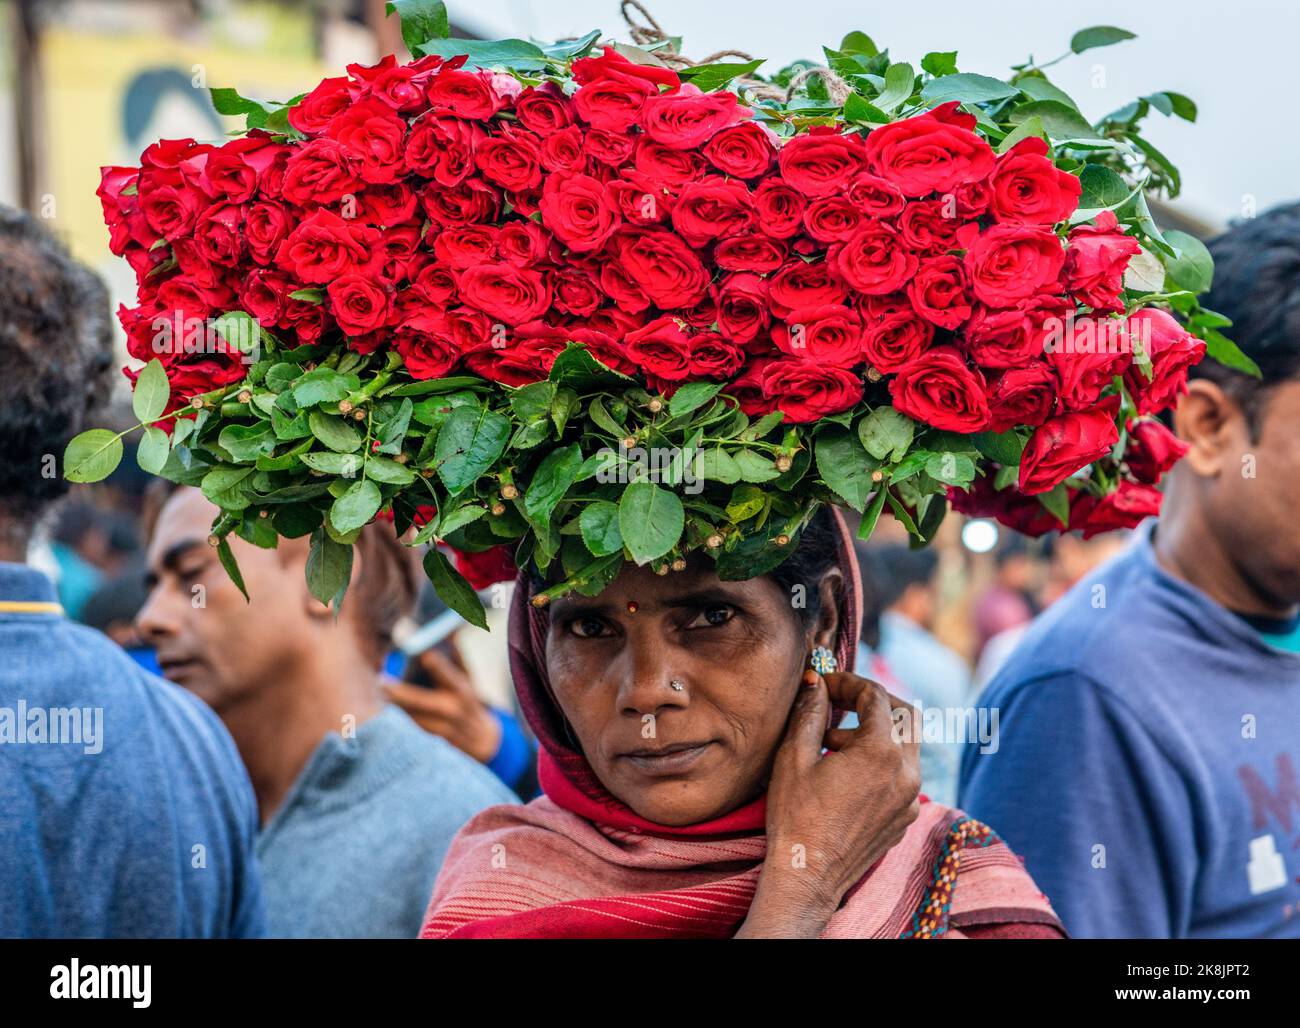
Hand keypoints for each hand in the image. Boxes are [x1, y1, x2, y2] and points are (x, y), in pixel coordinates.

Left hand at [382, 644, 501, 764]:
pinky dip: (395, 722)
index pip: (444, 671)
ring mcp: (441, 728)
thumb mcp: (467, 677)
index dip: (429, 659)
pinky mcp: (431, 743)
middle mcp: (451, 709)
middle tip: (380, 679)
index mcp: (461, 688)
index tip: (411, 648)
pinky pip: (408, 731)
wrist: (481, 741)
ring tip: (375, 694)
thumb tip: (448, 628)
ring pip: (409, 717)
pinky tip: (381, 714)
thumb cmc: (468, 701)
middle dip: (396, 690)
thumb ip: (456, 655)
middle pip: (417, 699)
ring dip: (391, 706)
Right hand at [735, 671, 920, 938]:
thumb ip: (810, 712)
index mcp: (881, 753)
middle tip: (841, 702)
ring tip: (832, 743)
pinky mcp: (905, 817)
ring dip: (876, 733)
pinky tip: (845, 773)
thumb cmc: (796, 816)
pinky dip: (880, 761)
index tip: (825, 684)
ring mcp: (910, 798)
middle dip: (874, 702)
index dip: (849, 682)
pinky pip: (902, 774)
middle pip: (906, 715)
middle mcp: (906, 773)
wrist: (808, 876)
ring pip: (906, 745)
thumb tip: (816, 681)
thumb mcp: (794, 756)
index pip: (876, 696)